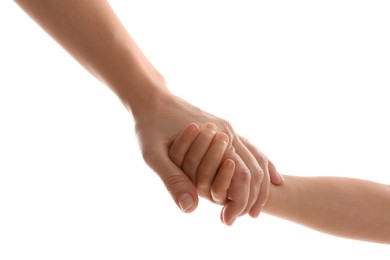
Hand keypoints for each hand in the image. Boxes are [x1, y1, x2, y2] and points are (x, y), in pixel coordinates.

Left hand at [133, 87, 283, 224]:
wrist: (151, 97)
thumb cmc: (149, 125)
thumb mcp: (153, 154)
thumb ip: (172, 179)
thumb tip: (190, 208)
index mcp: (217, 138)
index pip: (241, 175)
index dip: (240, 200)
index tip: (233, 220)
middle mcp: (229, 132)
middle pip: (255, 166)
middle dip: (257, 193)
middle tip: (253, 216)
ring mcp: (228, 127)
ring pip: (257, 155)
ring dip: (262, 180)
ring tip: (259, 203)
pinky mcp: (223, 126)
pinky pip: (249, 146)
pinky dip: (261, 163)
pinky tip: (266, 174)